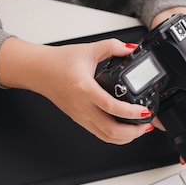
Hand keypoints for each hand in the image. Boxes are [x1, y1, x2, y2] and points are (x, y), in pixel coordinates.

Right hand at [0, 37, 153, 144]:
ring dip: (126, 137)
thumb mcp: (88, 50)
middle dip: (133, 132)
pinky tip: (125, 130)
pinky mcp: (79, 120)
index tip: (144, 111)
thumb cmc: (58, 62)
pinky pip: (99, 134)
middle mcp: (82, 106)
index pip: (111, 106)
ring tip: (140, 129)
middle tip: (147, 124)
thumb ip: (113, 47)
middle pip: (110, 130)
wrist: (38, 71)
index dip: (131, 112)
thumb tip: (131, 49)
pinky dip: (115, 137)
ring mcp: (80, 116)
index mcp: (84, 88)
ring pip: (106, 137)